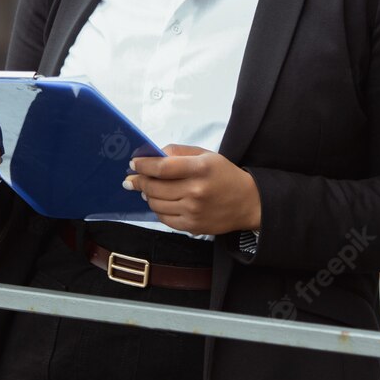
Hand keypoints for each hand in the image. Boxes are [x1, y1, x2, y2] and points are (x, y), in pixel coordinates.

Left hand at [123, 144, 260, 235]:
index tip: (133, 164)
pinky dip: (157, 209)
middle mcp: (196, 191)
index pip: (162, 168)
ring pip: (155, 203)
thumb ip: (178, 152)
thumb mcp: (206, 155)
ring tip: (146, 189)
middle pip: (155, 187)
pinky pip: (164, 218)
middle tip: (131, 179)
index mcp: (200, 168)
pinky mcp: (192, 227)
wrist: (248, 202)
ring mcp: (193, 211)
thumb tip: (152, 155)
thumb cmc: (224, 175)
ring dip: (147, 195)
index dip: (143, 166)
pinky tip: (159, 201)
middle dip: (139, 181)